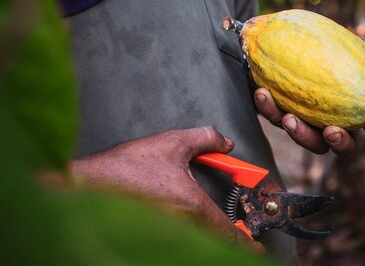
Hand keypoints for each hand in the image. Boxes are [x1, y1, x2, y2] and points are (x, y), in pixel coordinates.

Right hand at [70, 127, 262, 251]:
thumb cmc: (126, 167)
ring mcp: (168, 234)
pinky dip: (193, 235)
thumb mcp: (172, 143)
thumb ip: (205, 138)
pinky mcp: (153, 237)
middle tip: (240, 232)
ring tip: (218, 226)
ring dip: (211, 236)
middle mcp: (183, 226)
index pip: (230, 234)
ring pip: (200, 242)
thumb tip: (225, 142)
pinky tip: (188, 221)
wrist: (86, 185)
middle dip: (231, 238)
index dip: (247, 243)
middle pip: (217, 242)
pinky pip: (182, 240)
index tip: (257, 246)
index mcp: (193, 207)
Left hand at [255, 37, 364, 154]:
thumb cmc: (323, 45)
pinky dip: (269, 108)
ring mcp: (306, 121)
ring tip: (289, 118)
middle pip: (342, 146)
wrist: (282, 38)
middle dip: (339, 142)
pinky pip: (274, 117)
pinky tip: (263, 92)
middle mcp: (332, 121)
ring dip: (299, 133)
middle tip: (330, 130)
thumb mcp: (344, 42)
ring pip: (307, 140)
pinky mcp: (279, 115)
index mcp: (354, 108)